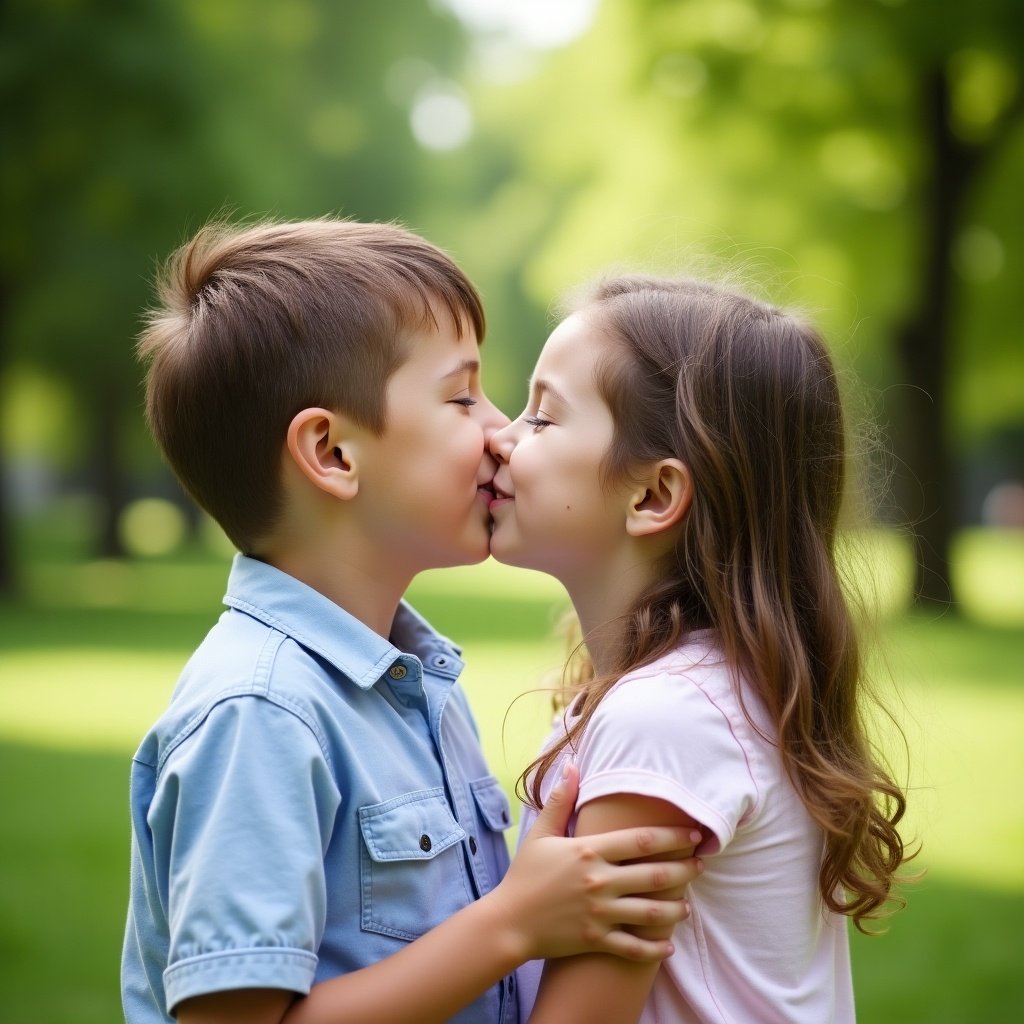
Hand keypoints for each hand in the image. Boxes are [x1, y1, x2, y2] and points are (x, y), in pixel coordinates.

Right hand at [488, 765, 701, 963]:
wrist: (508, 922)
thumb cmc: (525, 875)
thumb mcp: (541, 834)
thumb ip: (561, 800)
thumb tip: (572, 765)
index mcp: (590, 851)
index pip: (643, 840)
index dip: (674, 836)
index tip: (694, 834)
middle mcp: (600, 881)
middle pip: (656, 875)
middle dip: (685, 870)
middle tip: (701, 866)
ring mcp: (600, 913)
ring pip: (651, 912)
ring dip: (675, 908)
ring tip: (686, 905)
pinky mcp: (597, 940)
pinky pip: (634, 947)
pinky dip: (655, 948)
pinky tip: (668, 945)